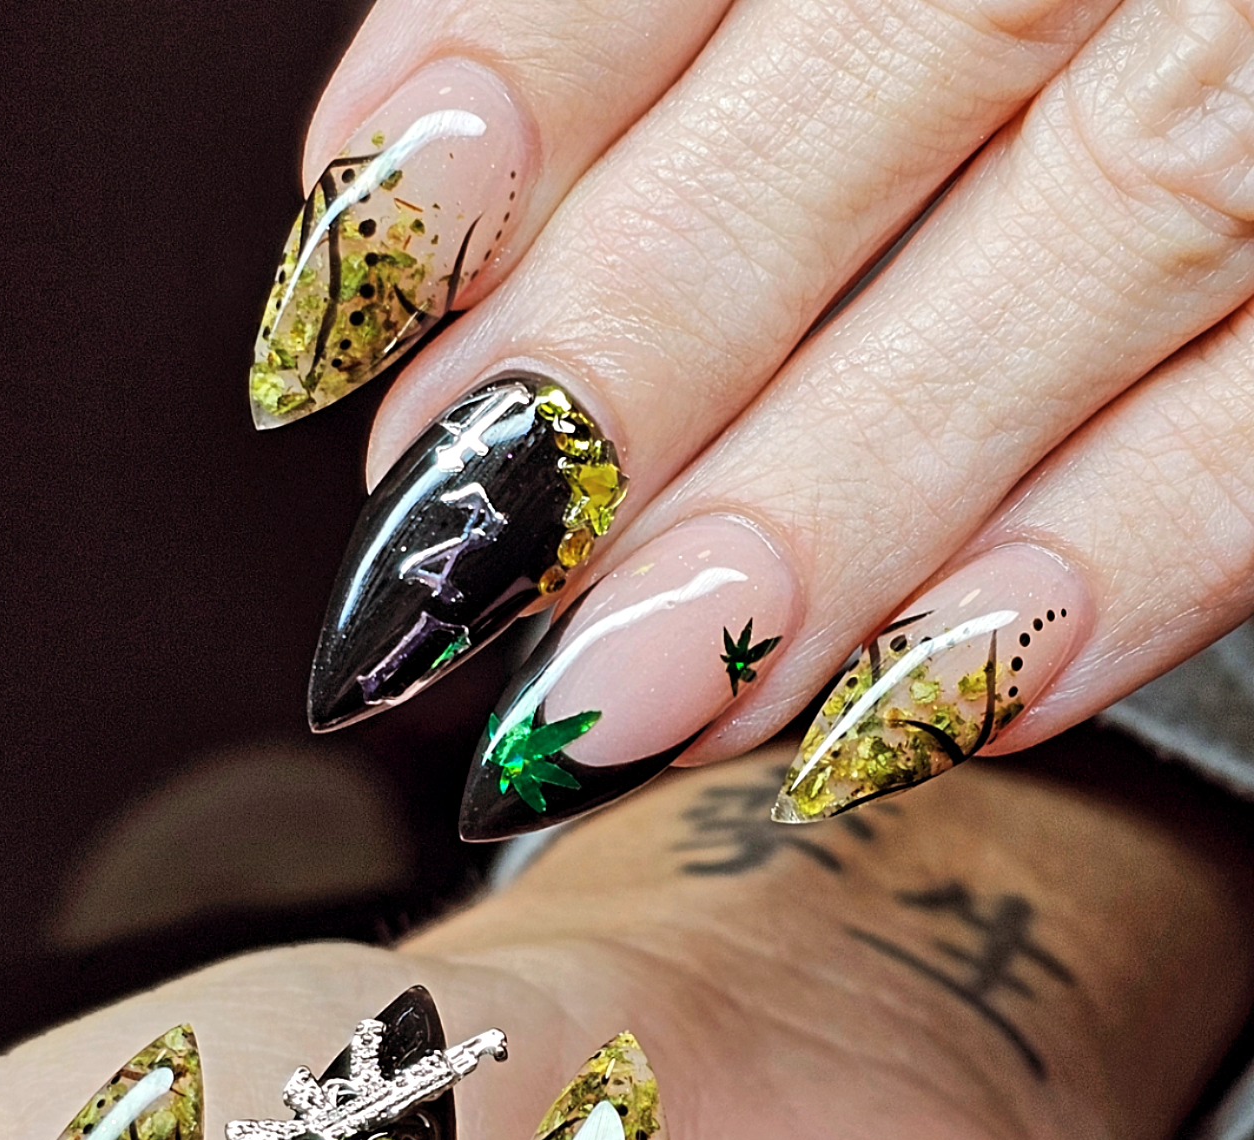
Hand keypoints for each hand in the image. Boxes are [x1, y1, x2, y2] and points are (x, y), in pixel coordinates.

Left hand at [254, 0, 1253, 834]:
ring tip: (631, 694)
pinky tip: (919, 709)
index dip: (510, 91)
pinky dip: (1121, 566)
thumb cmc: (984, 27)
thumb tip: (407, 216)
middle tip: (457, 573)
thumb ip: (643, 34)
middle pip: (897, 67)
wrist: (1201, 26)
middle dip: (639, 346)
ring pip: (1106, 230)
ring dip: (839, 497)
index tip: (334, 332)